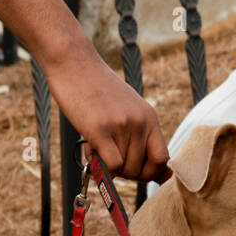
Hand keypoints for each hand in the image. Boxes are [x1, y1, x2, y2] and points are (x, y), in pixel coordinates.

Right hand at [46, 51, 168, 181]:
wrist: (73, 63)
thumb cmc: (97, 89)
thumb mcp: (126, 107)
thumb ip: (136, 134)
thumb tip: (141, 171)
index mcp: (150, 117)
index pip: (162, 159)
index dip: (150, 173)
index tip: (135, 172)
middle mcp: (140, 122)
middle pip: (140, 169)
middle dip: (124, 173)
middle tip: (108, 158)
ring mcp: (121, 126)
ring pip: (123, 169)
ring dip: (107, 166)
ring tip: (95, 146)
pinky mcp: (100, 130)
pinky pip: (111, 166)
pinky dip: (101, 168)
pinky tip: (90, 151)